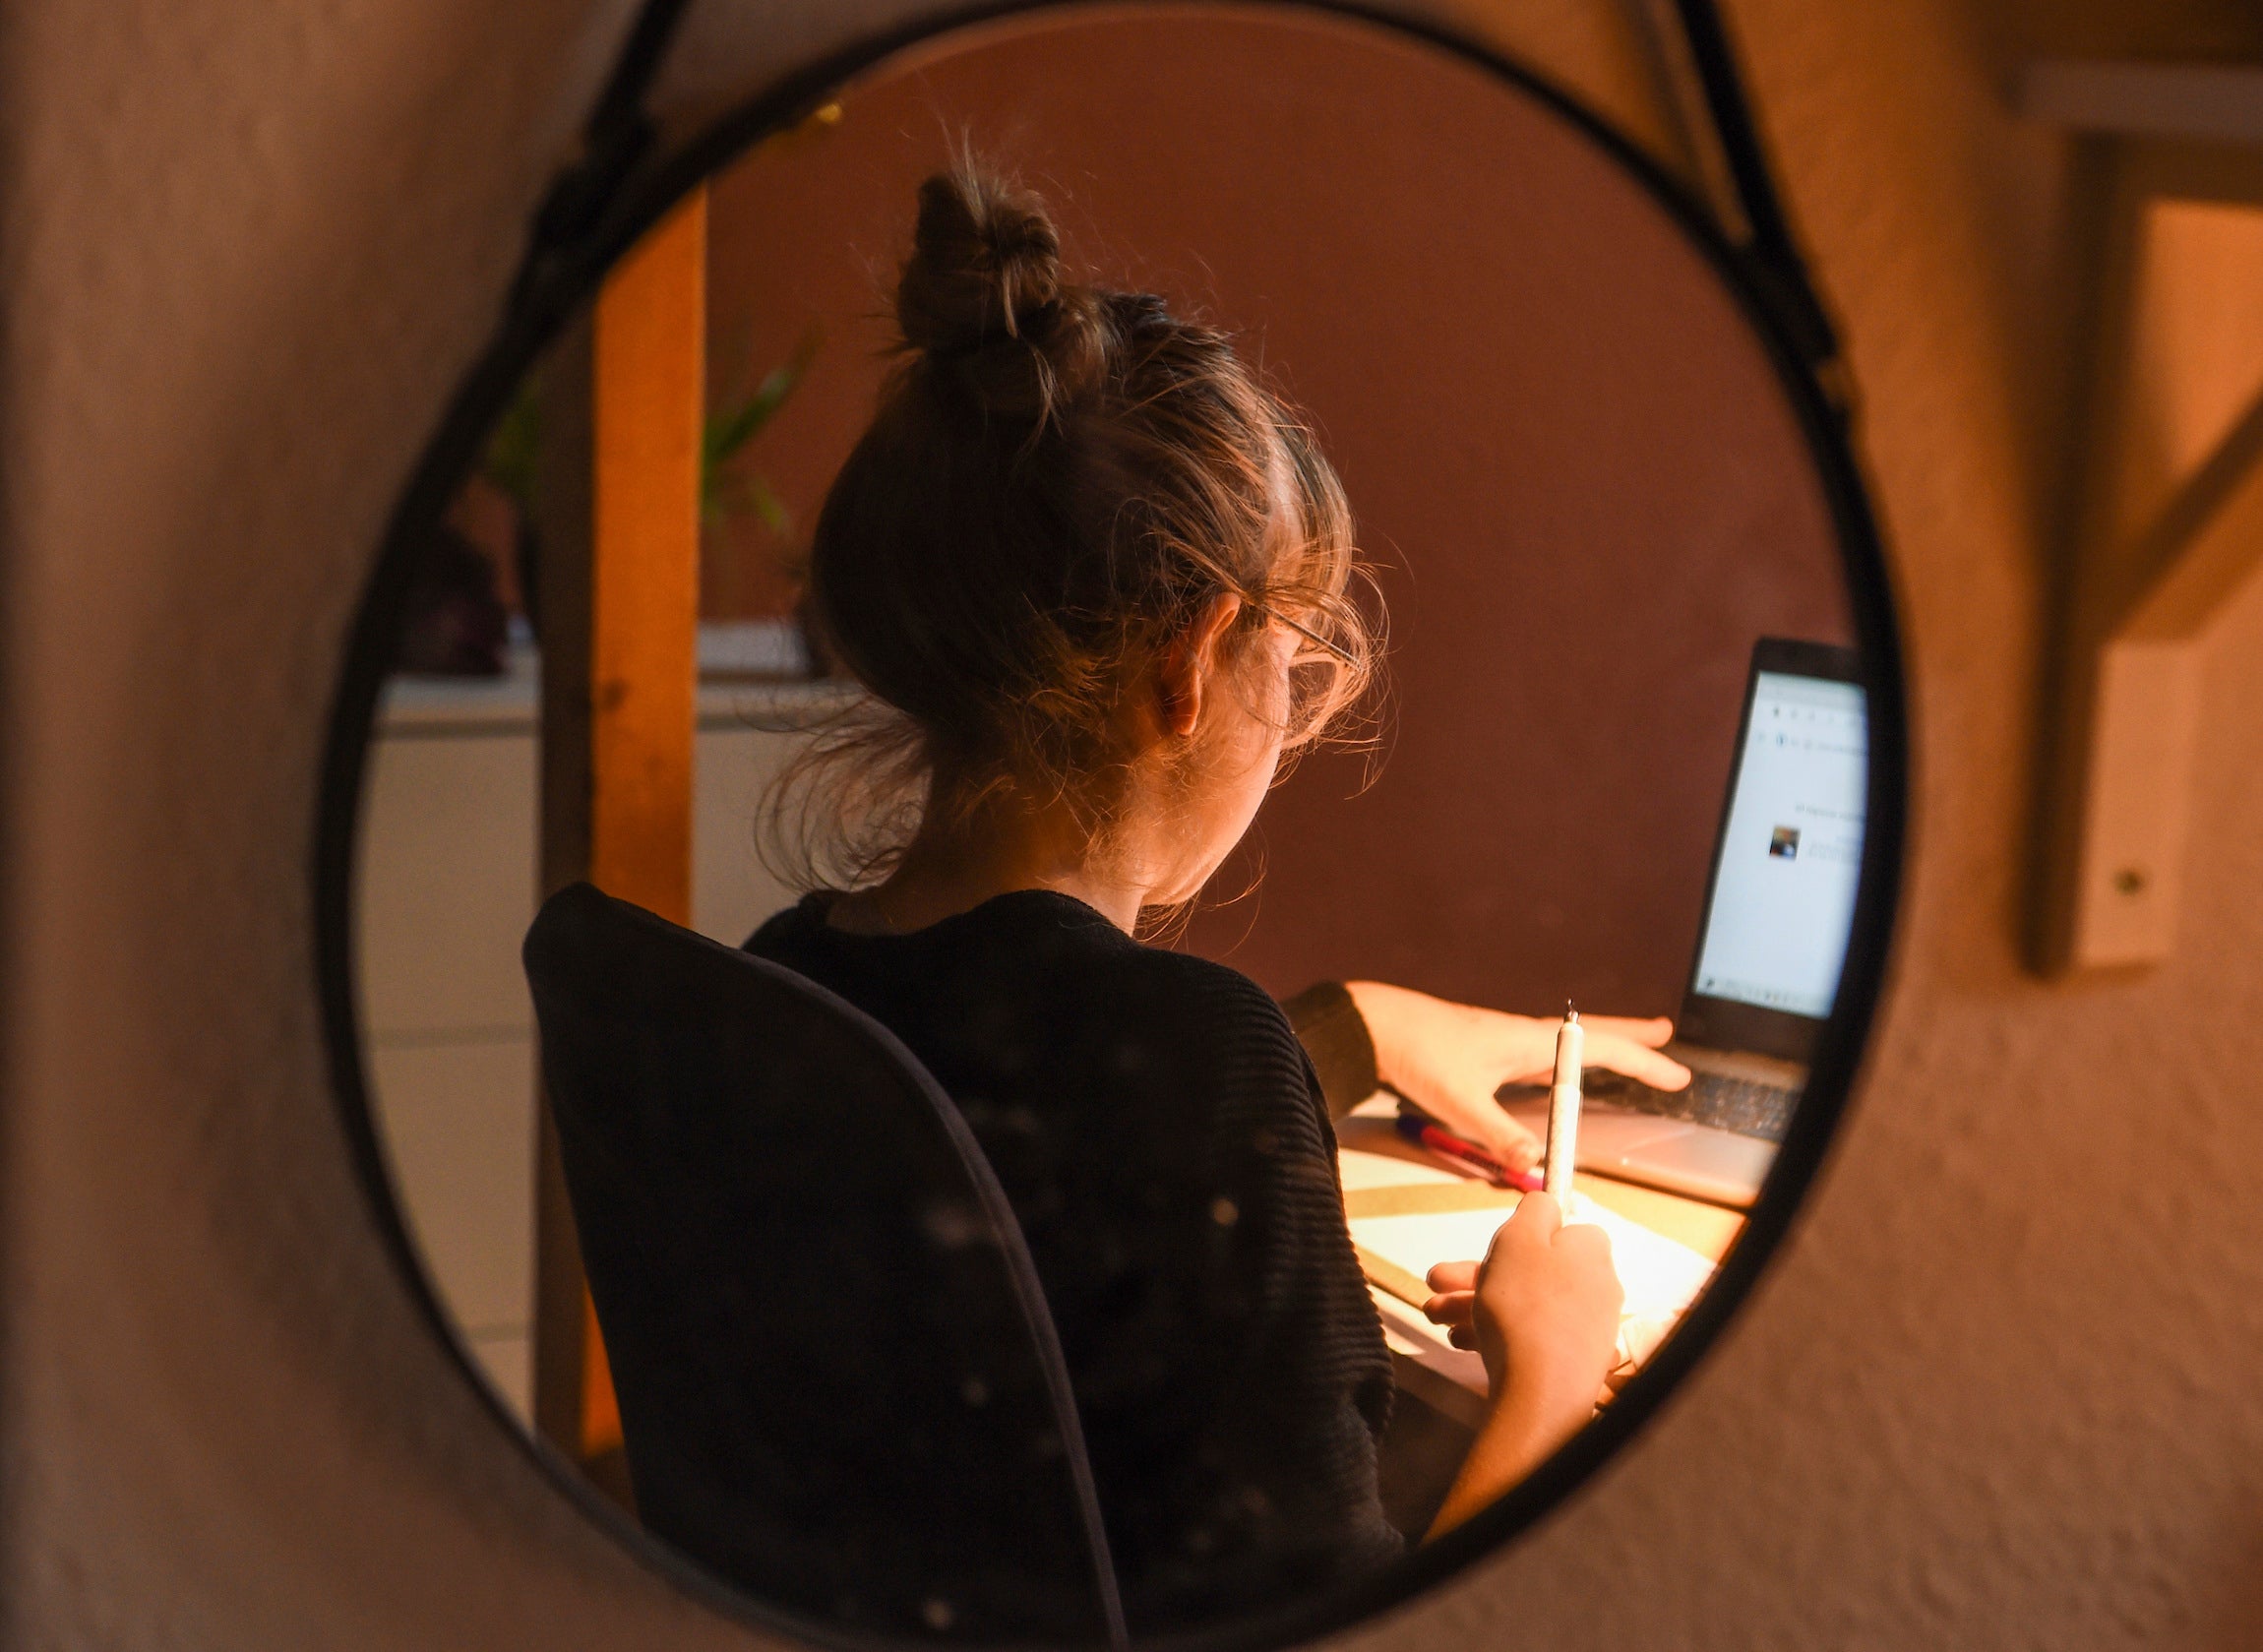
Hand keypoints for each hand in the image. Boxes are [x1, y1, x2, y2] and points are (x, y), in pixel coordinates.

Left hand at [1345, 981, 1688, 1172]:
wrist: (1373, 1025)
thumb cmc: (1417, 1054)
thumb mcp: (1460, 1103)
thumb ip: (1499, 1136)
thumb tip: (1537, 1168)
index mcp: (1526, 1041)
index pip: (1599, 1050)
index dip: (1642, 1063)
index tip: (1678, 1074)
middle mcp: (1521, 1035)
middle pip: (1589, 1036)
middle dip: (1630, 1037)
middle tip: (1666, 1034)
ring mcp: (1503, 1040)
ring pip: (1565, 1043)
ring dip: (1599, 1045)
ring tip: (1625, 1049)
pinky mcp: (1483, 1049)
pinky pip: (1540, 1053)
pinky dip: (1564, 1059)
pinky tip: (1554, 1070)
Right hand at [1420, 1192, 1624, 1536]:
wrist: (1541, 1393)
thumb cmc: (1526, 1305)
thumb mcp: (1518, 1238)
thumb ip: (1533, 1210)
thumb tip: (1546, 1202)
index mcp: (1591, 1250)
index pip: (1559, 1227)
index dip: (1520, 1235)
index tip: (1493, 1245)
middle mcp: (1597, 1285)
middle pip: (1531, 1268)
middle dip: (1477, 1273)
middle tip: (1437, 1281)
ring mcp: (1587, 1327)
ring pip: (1523, 1303)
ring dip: (1475, 1302)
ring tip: (1434, 1314)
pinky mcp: (1573, 1361)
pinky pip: (1530, 1335)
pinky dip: (1495, 1332)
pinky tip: (1462, 1340)